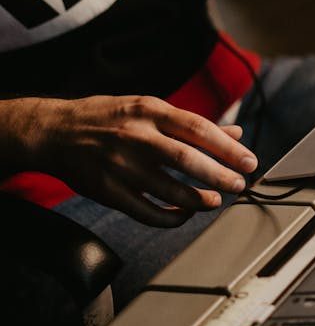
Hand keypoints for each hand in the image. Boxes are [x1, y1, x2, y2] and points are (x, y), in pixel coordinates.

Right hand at [12, 96, 257, 226]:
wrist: (52, 131)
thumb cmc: (109, 118)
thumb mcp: (149, 108)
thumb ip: (192, 123)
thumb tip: (236, 133)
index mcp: (150, 111)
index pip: (198, 129)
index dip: (228, 148)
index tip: (250, 162)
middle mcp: (136, 136)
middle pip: (187, 160)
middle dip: (220, 176)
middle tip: (239, 185)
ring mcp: (120, 165)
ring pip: (169, 190)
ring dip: (199, 199)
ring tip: (215, 201)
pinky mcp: (108, 191)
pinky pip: (147, 212)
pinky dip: (172, 217)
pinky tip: (185, 214)